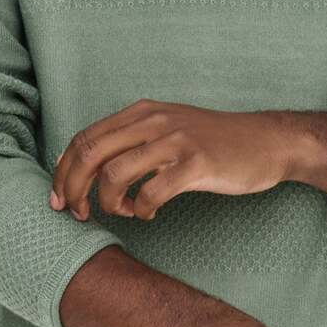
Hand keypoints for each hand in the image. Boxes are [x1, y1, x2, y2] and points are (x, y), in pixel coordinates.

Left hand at [49, 98, 294, 221]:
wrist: (267, 142)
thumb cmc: (214, 142)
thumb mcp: (167, 130)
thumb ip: (128, 140)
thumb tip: (80, 162)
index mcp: (141, 112)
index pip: (84, 138)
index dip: (63, 171)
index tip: (59, 198)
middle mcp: (153, 120)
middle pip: (90, 155)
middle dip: (73, 189)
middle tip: (77, 214)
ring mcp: (175, 140)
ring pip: (115, 175)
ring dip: (109, 203)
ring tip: (124, 212)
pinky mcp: (196, 164)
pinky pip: (152, 193)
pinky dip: (142, 209)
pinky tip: (150, 213)